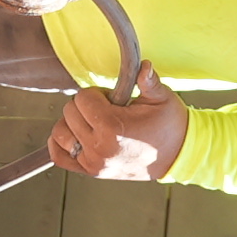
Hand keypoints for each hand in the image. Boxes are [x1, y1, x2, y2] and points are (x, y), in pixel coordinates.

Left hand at [48, 80, 188, 180]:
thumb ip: (148, 81)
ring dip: (72, 122)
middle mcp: (99, 148)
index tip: (112, 99)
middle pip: (70, 113)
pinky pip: (59, 156)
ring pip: (60, 133)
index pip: (83, 98)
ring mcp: (94, 163)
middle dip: (85, 106)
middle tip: (106, 109)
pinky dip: (60, 142)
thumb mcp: (162, 99)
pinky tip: (75, 134)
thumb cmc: (169, 126)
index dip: (96, 93)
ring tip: (93, 122)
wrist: (177, 155)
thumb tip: (143, 65)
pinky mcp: (91, 171)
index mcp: (113, 128)